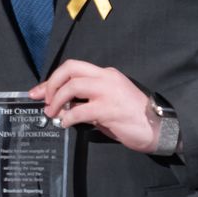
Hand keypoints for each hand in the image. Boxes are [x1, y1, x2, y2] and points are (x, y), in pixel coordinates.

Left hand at [31, 59, 159, 152]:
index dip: (52, 79)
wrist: (159, 128)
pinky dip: (68, 117)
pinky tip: (66, 124)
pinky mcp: (110, 109)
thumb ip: (85, 102)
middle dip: (51, 84)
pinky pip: (80, 110)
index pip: (73, 68)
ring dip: (57, 100)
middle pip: (70, 69)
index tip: (38, 92)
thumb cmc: (131, 118)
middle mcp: (106, 78)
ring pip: (73, 86)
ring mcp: (109, 92)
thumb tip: (59, 108)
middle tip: (45, 101)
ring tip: (52, 113)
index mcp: (106, 74)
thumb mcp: (105, 104)